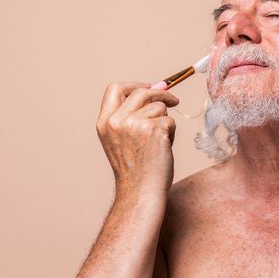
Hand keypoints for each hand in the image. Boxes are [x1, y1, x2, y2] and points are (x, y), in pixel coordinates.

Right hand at [96, 82, 179, 200]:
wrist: (140, 192)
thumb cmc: (135, 170)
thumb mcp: (121, 140)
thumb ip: (132, 115)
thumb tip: (156, 89)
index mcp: (105, 122)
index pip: (115, 89)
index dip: (133, 85)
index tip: (148, 87)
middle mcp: (116, 121)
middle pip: (142, 92)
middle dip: (160, 93)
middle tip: (173, 101)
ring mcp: (134, 124)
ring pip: (160, 107)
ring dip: (165, 122)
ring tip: (159, 142)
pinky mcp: (154, 129)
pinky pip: (170, 121)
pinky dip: (172, 133)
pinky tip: (163, 149)